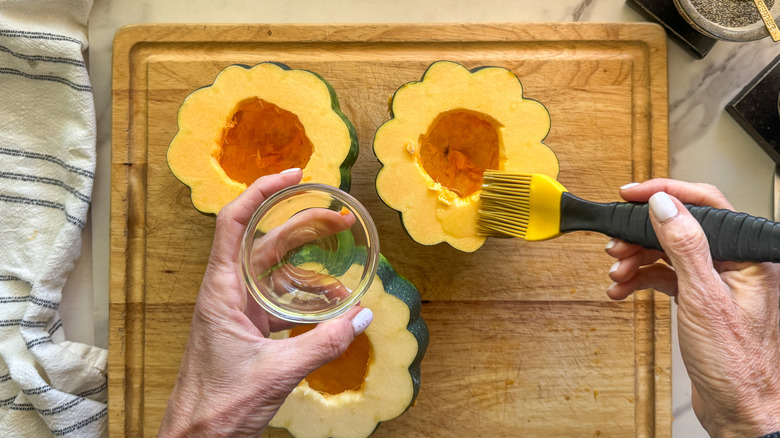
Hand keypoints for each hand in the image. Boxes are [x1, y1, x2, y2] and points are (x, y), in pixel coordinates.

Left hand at [158, 169, 373, 436]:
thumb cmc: (216, 407)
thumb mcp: (277, 372)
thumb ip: (322, 344)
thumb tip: (361, 316)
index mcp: (221, 291)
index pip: (233, 222)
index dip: (260, 191)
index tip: (292, 176)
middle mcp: (227, 294)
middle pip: (262, 241)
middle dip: (298, 222)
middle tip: (334, 216)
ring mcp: (237, 312)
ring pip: (272, 270)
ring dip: (305, 259)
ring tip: (339, 254)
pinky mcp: (247, 331)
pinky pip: (278, 300)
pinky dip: (305, 295)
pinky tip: (331, 303)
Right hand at [604, 179, 779, 437]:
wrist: (739, 410)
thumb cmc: (738, 365)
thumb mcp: (704, 298)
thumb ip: (685, 246)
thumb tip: (664, 205)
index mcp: (747, 255)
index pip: (705, 205)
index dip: (665, 194)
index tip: (632, 194)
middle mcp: (733, 264)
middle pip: (679, 228)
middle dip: (641, 235)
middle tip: (615, 242)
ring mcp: (714, 282)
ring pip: (667, 253)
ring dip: (635, 259)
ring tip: (616, 272)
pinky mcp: (698, 299)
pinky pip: (663, 277)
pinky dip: (639, 280)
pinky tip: (623, 289)